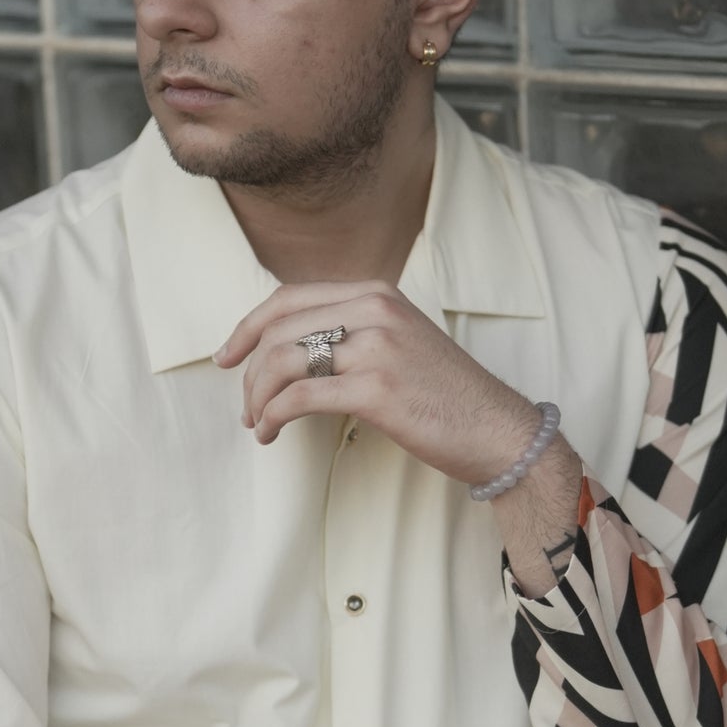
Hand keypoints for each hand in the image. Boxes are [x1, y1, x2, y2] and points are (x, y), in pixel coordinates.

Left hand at [213, 277, 542, 487]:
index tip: (228, 356)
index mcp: (377, 293)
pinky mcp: (375, 389)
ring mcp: (376, 347)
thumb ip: (355, 333)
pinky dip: (273, 417)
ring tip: (257, 423)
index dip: (248, 327)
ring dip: (257, 397)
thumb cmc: (447, 397)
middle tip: (244, 404)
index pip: (290, 297)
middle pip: (278, 329)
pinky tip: (271, 433)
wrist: (498, 430)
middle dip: (249, 371)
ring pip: (283, 362)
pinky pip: (299, 397)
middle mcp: (374, 310)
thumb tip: (292, 352)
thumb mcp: (401, 342)